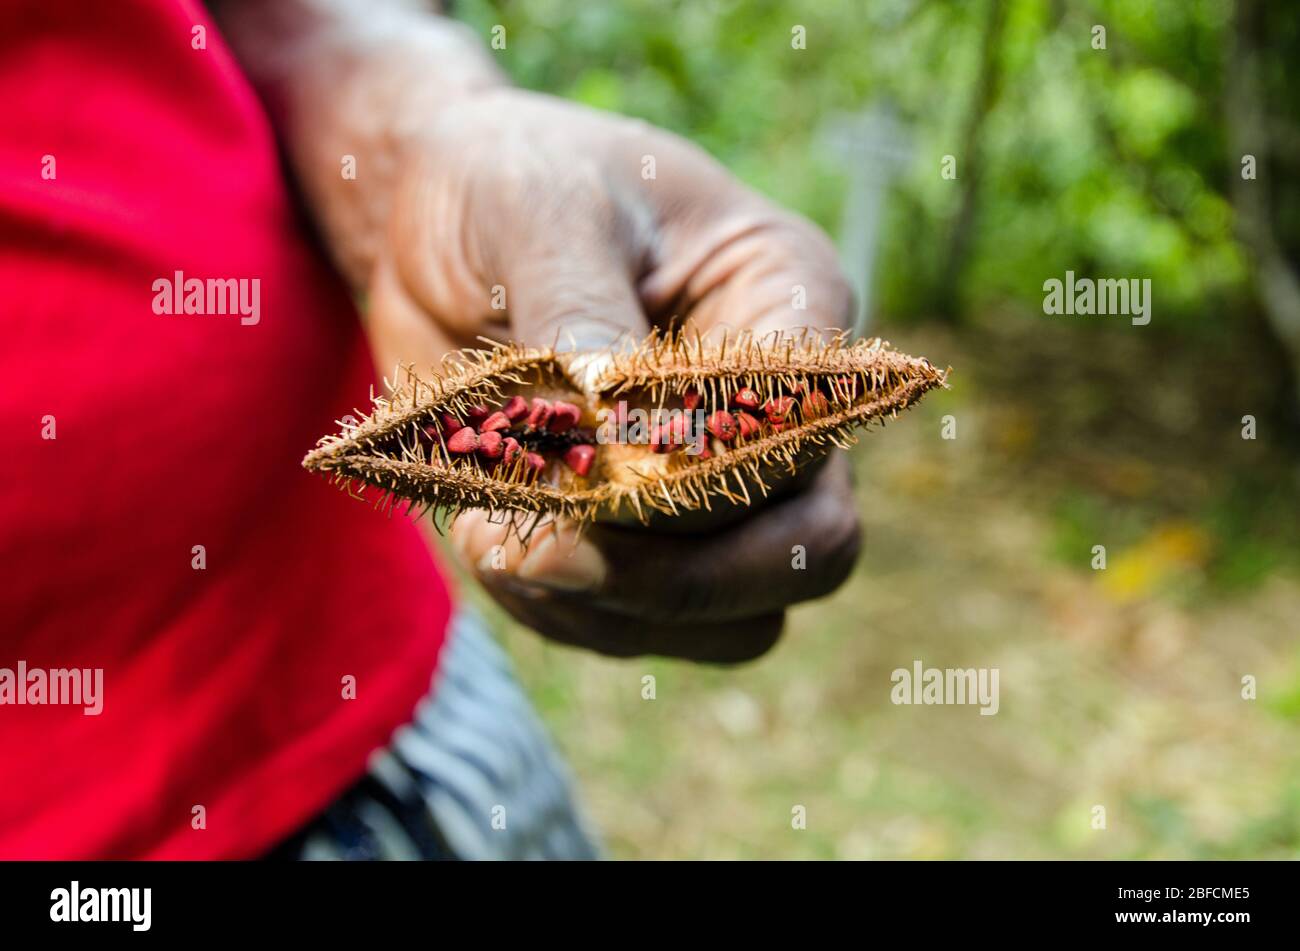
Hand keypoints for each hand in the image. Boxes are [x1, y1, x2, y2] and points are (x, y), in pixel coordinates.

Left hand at [365, 89, 858, 660]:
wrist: (437, 221)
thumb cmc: (510, 186)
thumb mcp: (541, 212)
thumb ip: (581, 315)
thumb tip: (609, 437)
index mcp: (791, 304)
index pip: (798, 430)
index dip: (702, 475)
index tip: (579, 470)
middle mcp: (778, 411)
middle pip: (808, 550)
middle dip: (680, 577)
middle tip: (546, 553)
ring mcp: (721, 487)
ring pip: (734, 618)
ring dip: (614, 607)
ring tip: (495, 542)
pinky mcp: (647, 541)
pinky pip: (643, 627)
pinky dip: (568, 613)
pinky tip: (490, 545)